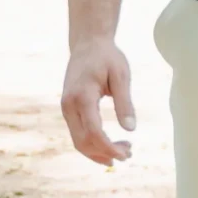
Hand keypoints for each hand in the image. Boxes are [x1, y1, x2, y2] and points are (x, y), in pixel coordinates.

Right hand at [61, 34, 135, 165]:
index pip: (93, 132)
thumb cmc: (106, 57)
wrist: (87, 43)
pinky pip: (77, 133)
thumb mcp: (121, 76)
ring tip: (123, 152)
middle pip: (83, 141)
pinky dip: (92, 144)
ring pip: (78, 141)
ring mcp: (66, 108)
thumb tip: (131, 129)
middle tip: (129, 154)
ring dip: (98, 152)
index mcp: (82, 96)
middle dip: (105, 153)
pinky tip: (109, 145)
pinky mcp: (68, 109)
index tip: (127, 154)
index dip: (109, 147)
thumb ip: (125, 103)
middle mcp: (69, 105)